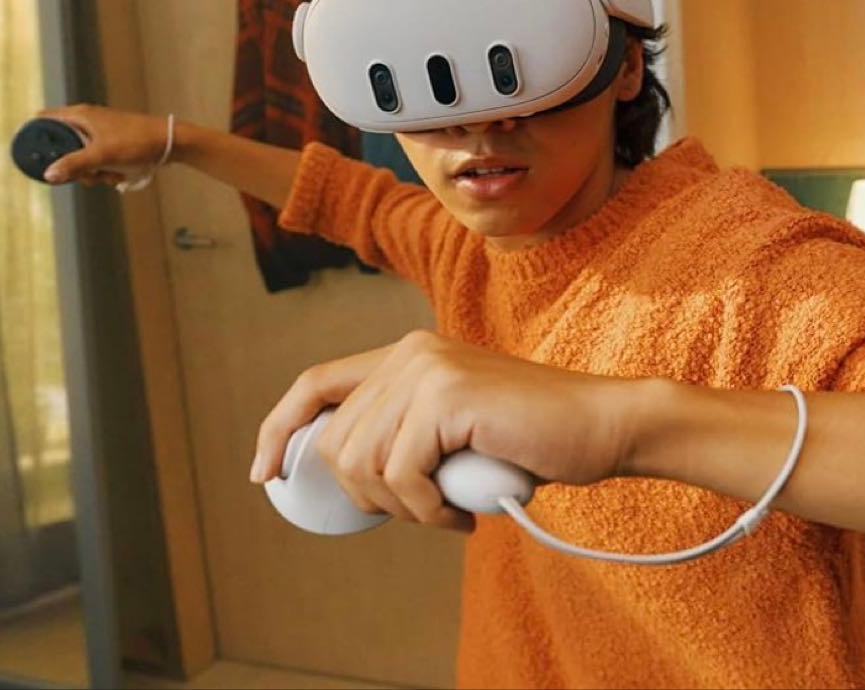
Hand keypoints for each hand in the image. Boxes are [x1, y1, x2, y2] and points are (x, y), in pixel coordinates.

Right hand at [36, 103, 169, 185]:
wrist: (172, 143)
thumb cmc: (138, 142)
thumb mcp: (103, 155)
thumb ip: (75, 164)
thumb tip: (48, 174)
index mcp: (80, 115)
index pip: (44, 120)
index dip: (36, 137)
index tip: (40, 157)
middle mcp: (87, 121)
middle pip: (62, 147)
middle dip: (73, 166)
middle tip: (89, 172)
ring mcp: (100, 133)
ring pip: (82, 158)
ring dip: (93, 172)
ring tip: (110, 175)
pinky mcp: (113, 145)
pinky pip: (98, 162)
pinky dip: (106, 171)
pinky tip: (119, 176)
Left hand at [251, 330, 643, 532]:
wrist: (598, 425)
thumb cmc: (528, 438)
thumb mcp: (449, 428)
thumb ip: (400, 431)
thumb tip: (339, 471)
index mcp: (407, 353)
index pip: (315, 383)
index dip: (278, 429)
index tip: (266, 476)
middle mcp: (410, 352)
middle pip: (335, 441)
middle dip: (367, 495)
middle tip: (420, 508)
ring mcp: (428, 369)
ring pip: (362, 463)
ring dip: (400, 507)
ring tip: (445, 510)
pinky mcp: (447, 397)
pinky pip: (401, 477)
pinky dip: (426, 511)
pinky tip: (460, 513)